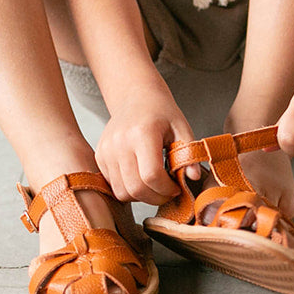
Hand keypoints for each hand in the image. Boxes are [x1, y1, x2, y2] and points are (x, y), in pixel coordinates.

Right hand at [95, 90, 196, 204]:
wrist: (135, 96)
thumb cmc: (161, 112)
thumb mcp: (181, 128)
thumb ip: (189, 153)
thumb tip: (194, 177)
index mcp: (142, 133)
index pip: (152, 176)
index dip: (167, 189)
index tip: (176, 187)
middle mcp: (119, 143)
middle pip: (135, 188)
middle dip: (155, 197)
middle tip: (168, 192)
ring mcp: (106, 151)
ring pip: (122, 192)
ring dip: (141, 196)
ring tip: (154, 185)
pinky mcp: (99, 157)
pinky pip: (113, 186)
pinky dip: (128, 189)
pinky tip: (141, 178)